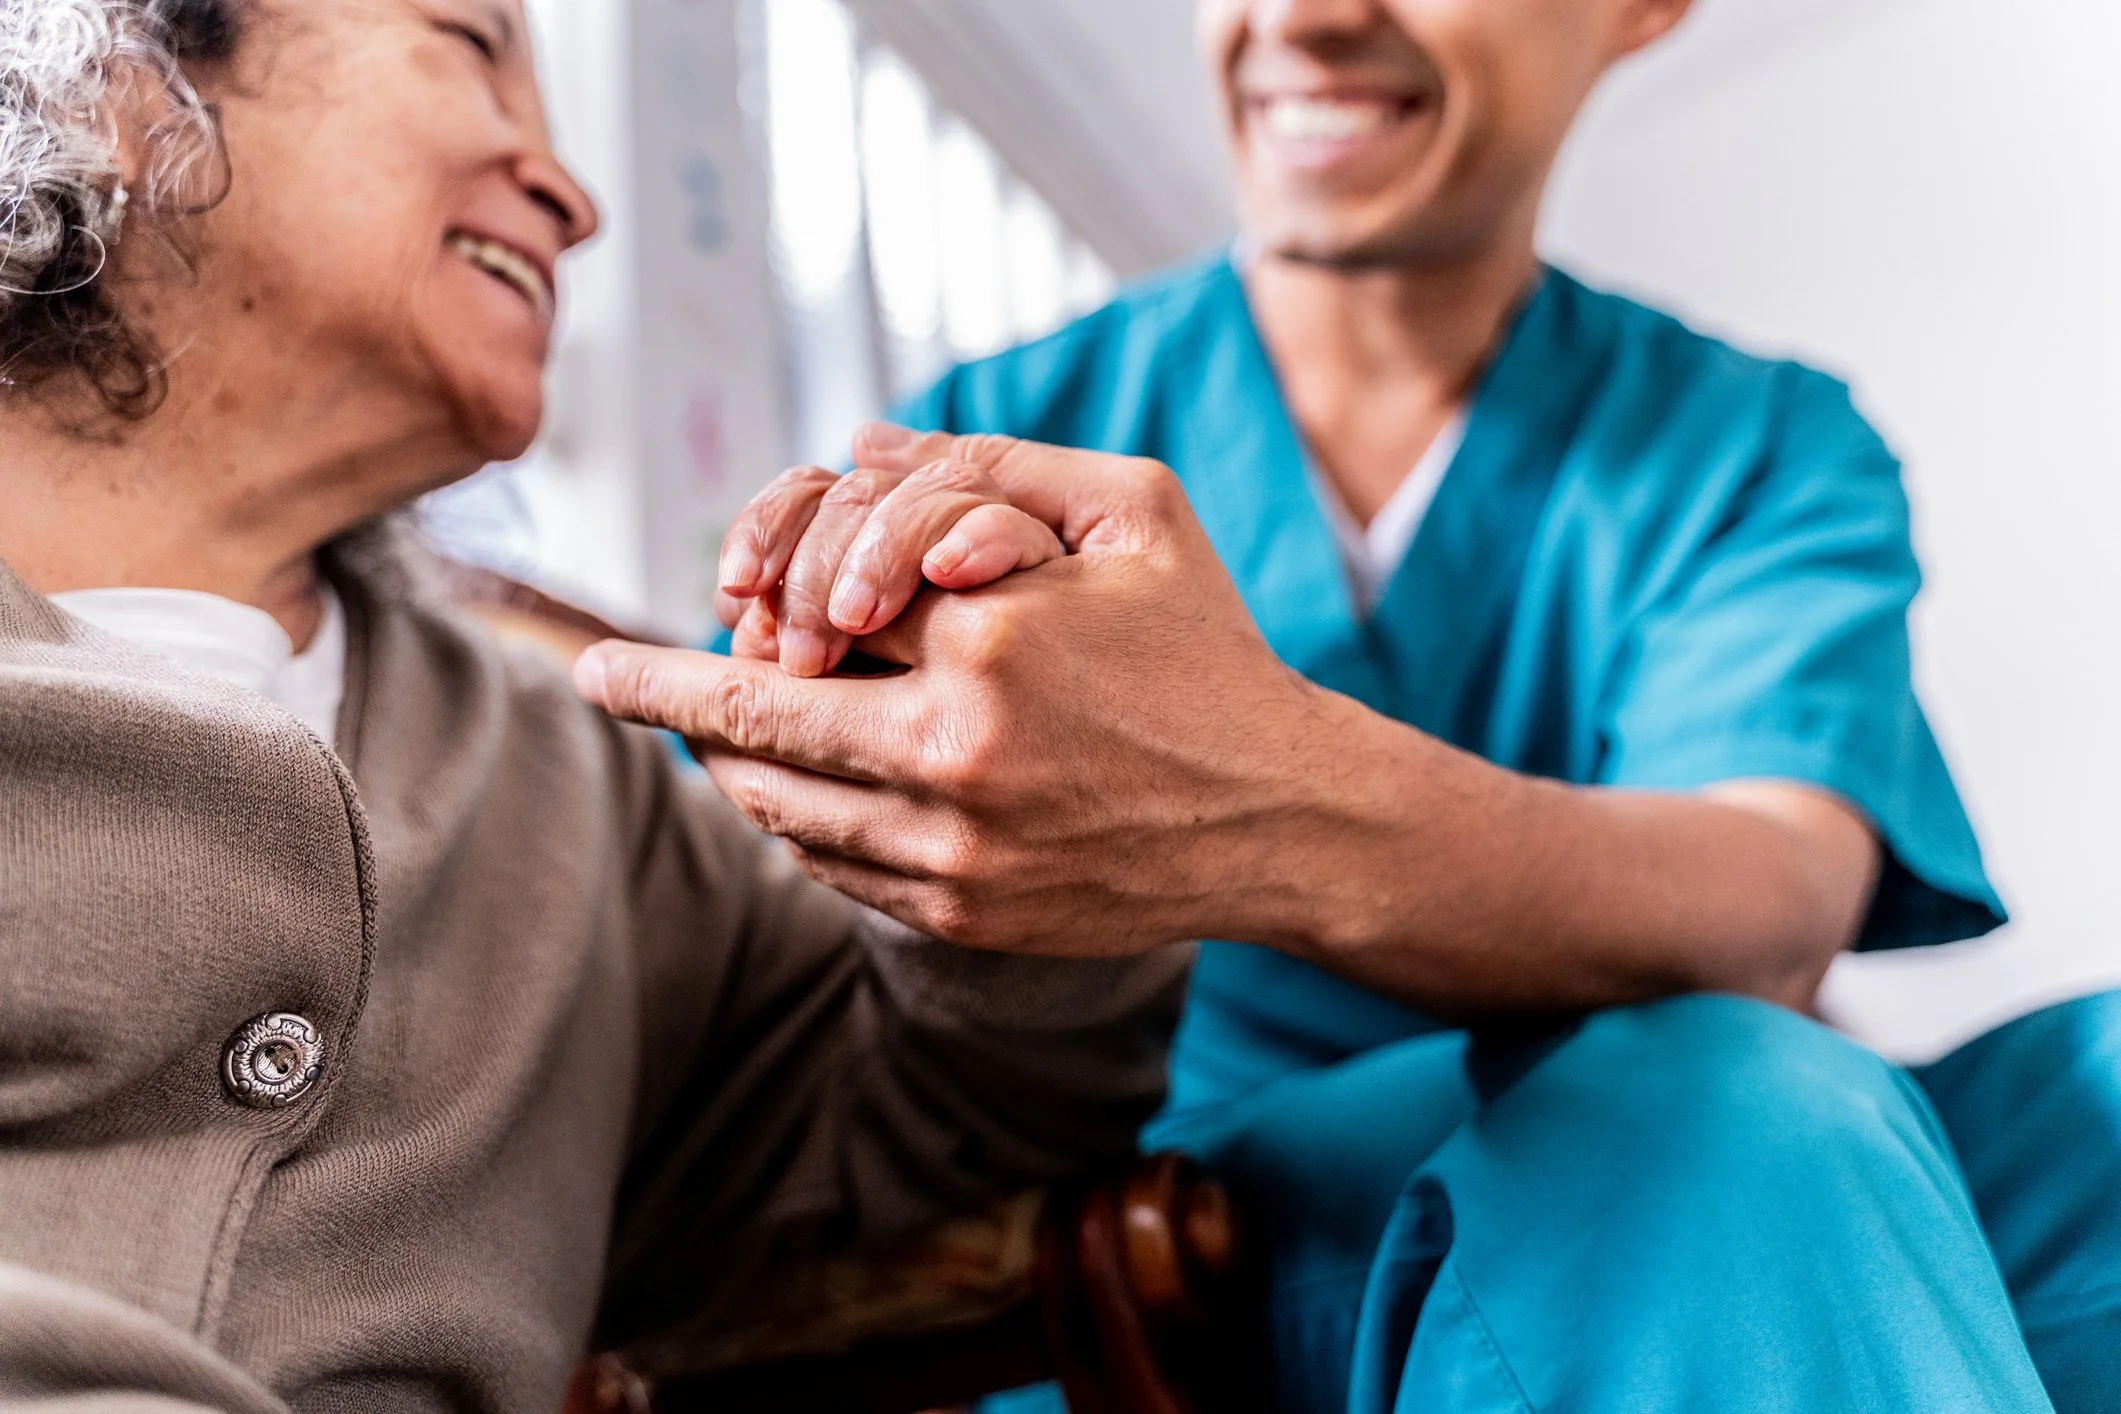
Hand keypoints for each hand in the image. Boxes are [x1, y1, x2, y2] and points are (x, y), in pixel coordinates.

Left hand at [579, 434, 1341, 955]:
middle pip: (754, 726)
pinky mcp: (961, 915)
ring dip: (724, 761)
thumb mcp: (1133, 514)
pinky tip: (789, 786)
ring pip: (777, 806)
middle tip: (612, 684)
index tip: (617, 649)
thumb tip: (855, 449)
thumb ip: (992, 468)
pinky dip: (790, 821)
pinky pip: (829, 866)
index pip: (807, 616)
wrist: (1281, 817)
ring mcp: (953, 853)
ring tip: (703, 729)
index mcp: (991, 644)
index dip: (722, 615)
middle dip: (666, 701)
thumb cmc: (1206, 648)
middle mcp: (957, 758)